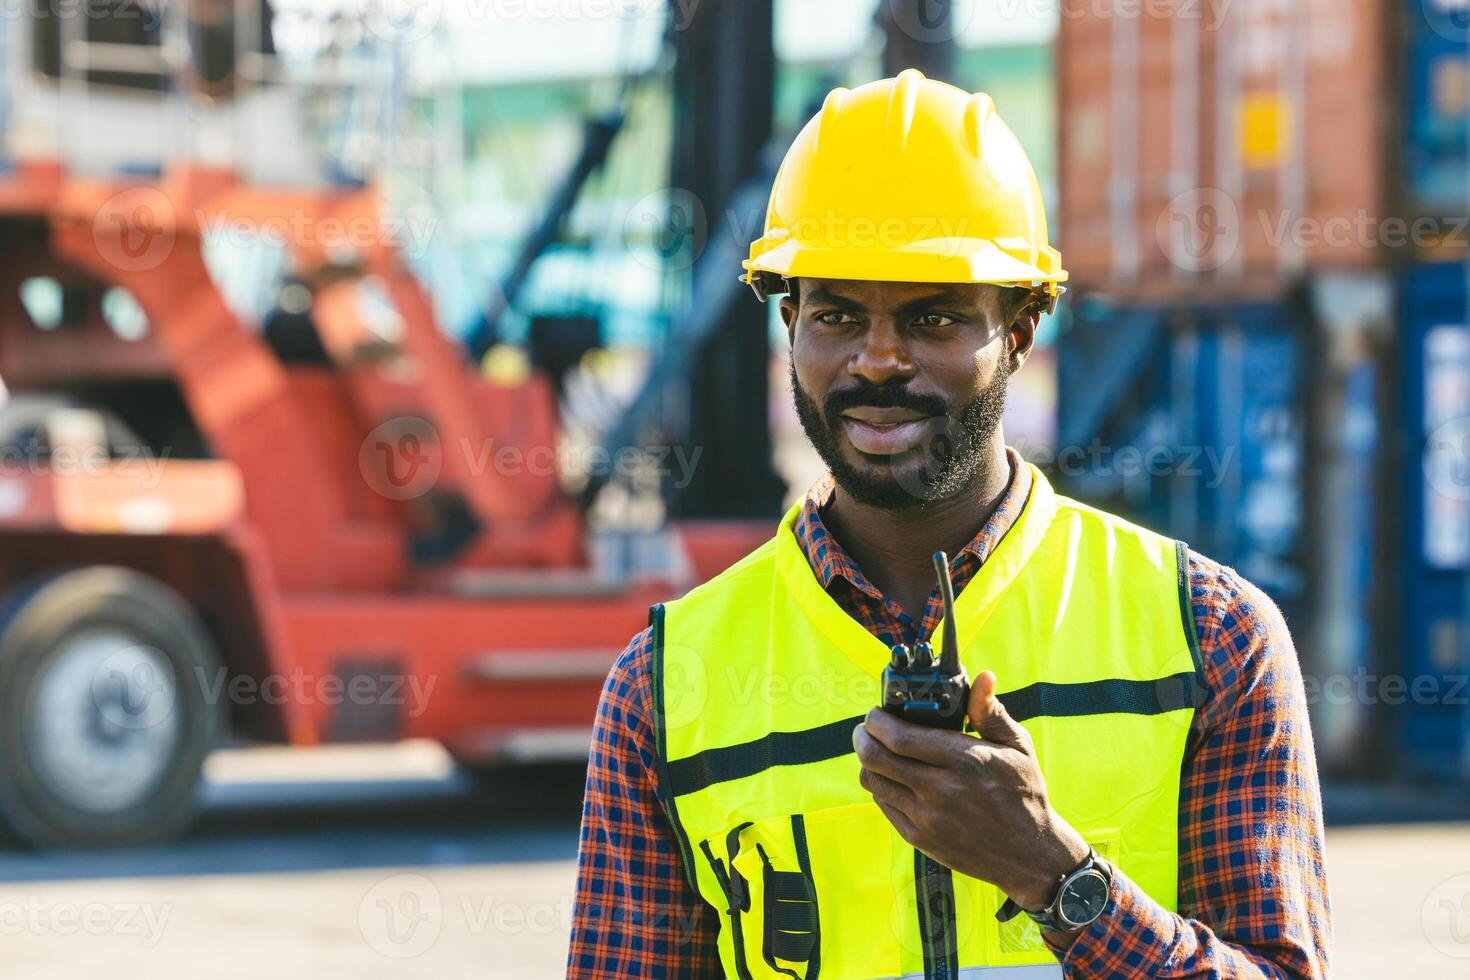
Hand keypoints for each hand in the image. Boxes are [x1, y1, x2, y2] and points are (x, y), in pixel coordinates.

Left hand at [853, 670, 1089, 911]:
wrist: (1029, 855)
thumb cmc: (1024, 794)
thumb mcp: (1017, 747)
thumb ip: (991, 712)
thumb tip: (983, 677)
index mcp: (965, 760)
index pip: (900, 736)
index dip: (877, 720)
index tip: (876, 713)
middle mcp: (941, 790)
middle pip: (876, 758)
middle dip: (862, 737)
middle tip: (865, 729)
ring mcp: (927, 817)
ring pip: (873, 782)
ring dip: (866, 762)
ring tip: (874, 751)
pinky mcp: (920, 839)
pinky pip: (883, 805)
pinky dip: (880, 787)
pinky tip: (891, 778)